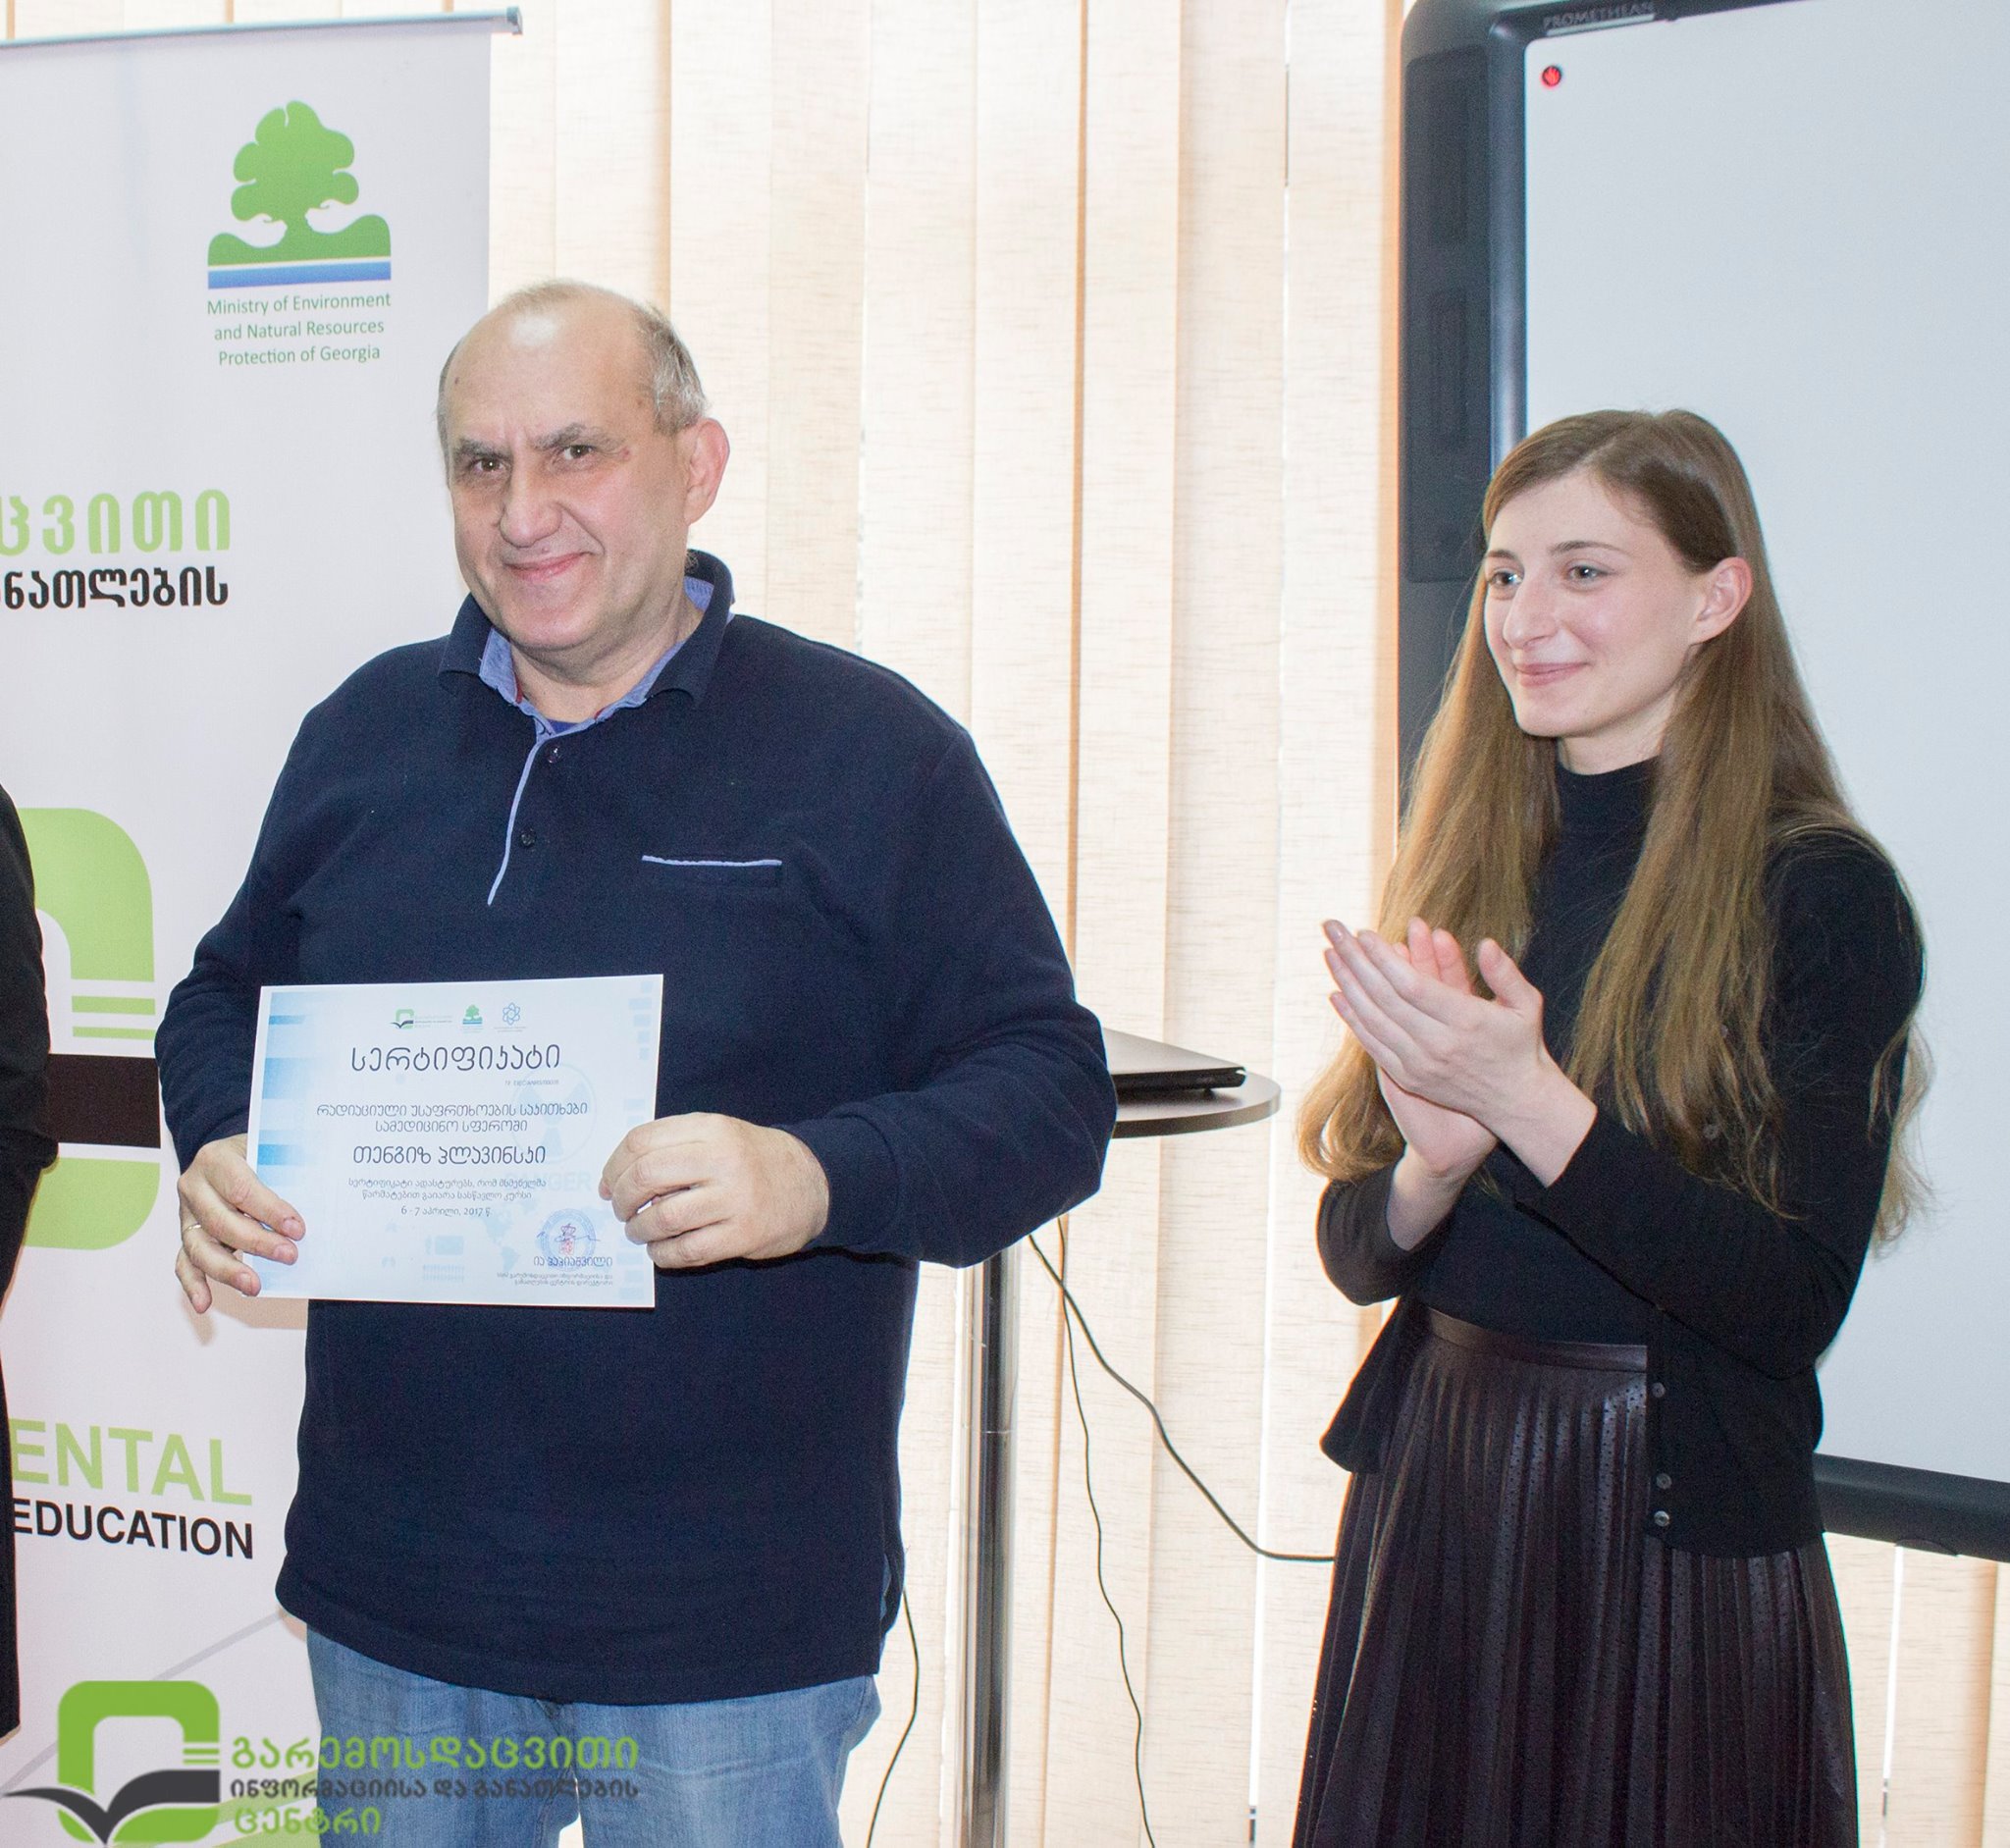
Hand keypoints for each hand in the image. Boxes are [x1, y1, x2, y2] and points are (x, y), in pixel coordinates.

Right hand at [175, 1134, 303, 1312]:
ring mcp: (187, 1214)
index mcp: (215, 1159)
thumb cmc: (260, 1154)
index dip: (269, 1211)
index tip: (297, 1229)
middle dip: (257, 1243)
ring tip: (254, 1286)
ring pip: (199, 1247)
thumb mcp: (272, 1151)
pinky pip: (185, 1262)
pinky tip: (204, 1304)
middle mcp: (194, 1187)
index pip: (242, 1189)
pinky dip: (193, 1284)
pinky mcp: (187, 1235)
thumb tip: (319, 1202)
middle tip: (290, 1255)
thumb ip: (285, 1173)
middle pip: (221, 1221)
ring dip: (228, 1270)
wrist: (232, 1154)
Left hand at [600, 1113, 830, 1269]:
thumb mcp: (721, 1134)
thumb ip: (676, 1145)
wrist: (814, 1183)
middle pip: (646, 1176)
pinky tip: (662, 1250)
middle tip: (622, 1210)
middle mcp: (723, 1159)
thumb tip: (618, 1175)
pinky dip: (663, 1255)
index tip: (609, 1184)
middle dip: (622, 1199)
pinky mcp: (744, 1235)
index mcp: (712, 1128)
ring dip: (639, 1230)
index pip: (642, 1141)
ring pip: (663, 1218)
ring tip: (640, 1231)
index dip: (614, 1166)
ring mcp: (735, 1199)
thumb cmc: (754, 1159)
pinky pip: (687, 1251)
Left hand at [1325, 923, 1594, 1183]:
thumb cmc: (1521, 1045)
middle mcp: (1439, 1044)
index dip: (1384, 959)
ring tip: (1329, 953)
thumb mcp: (1526, 1004)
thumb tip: (1485, 943)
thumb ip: (1505, 973)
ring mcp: (1420, 1065)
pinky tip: (1337, 994)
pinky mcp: (1409, 1079)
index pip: (1412, 985)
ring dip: (1347, 984)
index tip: (1364, 933)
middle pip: (1385, 998)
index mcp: (1467, 1021)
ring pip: (1373, 1020)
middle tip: (1333, 929)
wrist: (1515, 1102)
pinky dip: (1352, 1019)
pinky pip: (1373, 1045)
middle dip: (1355, 960)